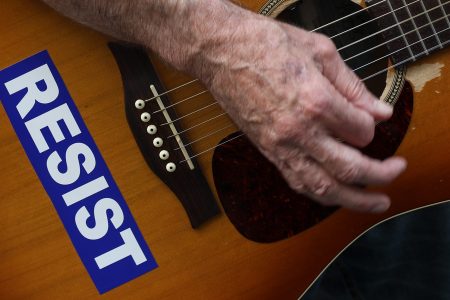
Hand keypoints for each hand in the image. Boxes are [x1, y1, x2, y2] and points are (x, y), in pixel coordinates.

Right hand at [196, 8, 406, 212]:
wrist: (220, 52)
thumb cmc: (264, 45)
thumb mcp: (319, 52)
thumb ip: (353, 86)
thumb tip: (379, 110)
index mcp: (316, 101)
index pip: (361, 131)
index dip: (372, 127)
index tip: (371, 120)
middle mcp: (298, 131)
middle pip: (348, 168)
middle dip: (379, 175)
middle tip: (396, 171)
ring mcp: (279, 145)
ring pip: (321, 186)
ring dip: (353, 200)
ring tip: (374, 202)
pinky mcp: (266, 150)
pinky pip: (296, 181)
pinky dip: (319, 193)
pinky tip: (334, 194)